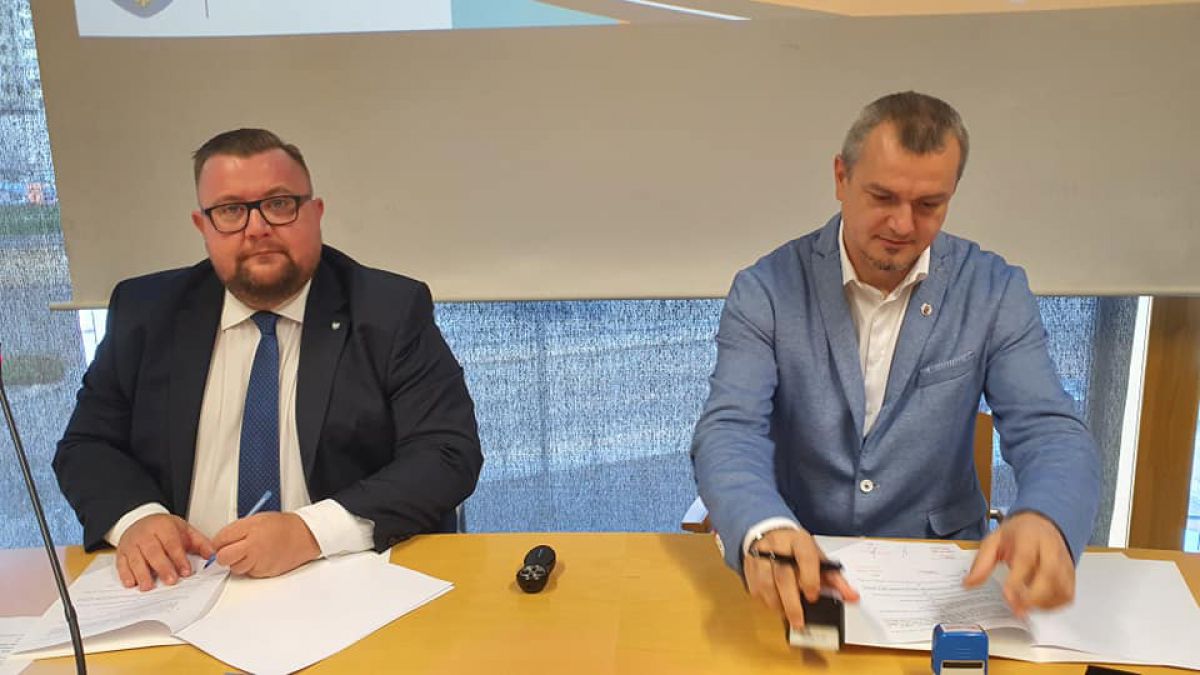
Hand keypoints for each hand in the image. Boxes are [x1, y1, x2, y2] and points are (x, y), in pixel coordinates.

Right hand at [116, 514, 214, 591]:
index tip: (186, 571)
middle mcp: (145, 534)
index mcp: (163, 526)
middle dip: (163, 567)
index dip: (179, 558)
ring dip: (142, 574)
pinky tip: (132, 583)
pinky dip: (126, 574)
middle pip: (153, 551)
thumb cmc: (164, 528)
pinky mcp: (121, 552)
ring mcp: (131, 543)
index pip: (171, 543)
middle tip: (171, 581)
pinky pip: (121, 563)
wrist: (141, 519)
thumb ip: (199, 542)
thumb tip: (212, 555)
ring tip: (149, 586)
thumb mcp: (184, 529)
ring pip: (135, 559)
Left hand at [211, 512, 319, 577]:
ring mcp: (259, 562)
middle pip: (223, 558)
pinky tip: (260, 557)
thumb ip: (236, 530)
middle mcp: (253, 547)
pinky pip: (248, 573)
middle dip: (224, 555)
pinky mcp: (265, 572)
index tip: (222, 542)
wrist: (304, 536)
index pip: (220, 540)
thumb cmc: (282, 527)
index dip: (219, 542)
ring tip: (251, 552)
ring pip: (235, 568)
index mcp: (250, 529)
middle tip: (231, 550)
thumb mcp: (256, 519)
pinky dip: (251, 567)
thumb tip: (219, 542)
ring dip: (238, 562)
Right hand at [743, 527, 858, 629]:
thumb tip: (852, 597)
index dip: (810, 579)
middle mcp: (777, 546)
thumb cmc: (798, 549)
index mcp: (799, 541)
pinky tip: (775, 604)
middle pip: (782, 575)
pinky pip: (754, 588)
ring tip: (786, 614)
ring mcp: (760, 555)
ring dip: (776, 604)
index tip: (813, 596)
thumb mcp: (818, 557)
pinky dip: (765, 601)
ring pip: (765, 583)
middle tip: (799, 622)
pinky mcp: (748, 565)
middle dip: (791, 602)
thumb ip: (834, 578)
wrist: (771, 533)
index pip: (805, 558)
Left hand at [964, 511, 1074, 615]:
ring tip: (1025, 607)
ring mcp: (1064, 563)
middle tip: (1016, 609)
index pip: (1025, 559)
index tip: (1007, 597)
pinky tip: (1037, 605)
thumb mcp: (994, 541)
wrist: (1042, 524)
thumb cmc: (1017, 534)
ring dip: (1043, 604)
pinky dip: (1053, 605)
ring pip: (1061, 588)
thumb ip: (981, 562)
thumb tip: (969, 584)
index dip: (1017, 581)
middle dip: (1033, 597)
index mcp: (1029, 537)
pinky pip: (1067, 595)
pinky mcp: (1070, 575)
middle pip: (1049, 575)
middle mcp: (1051, 550)